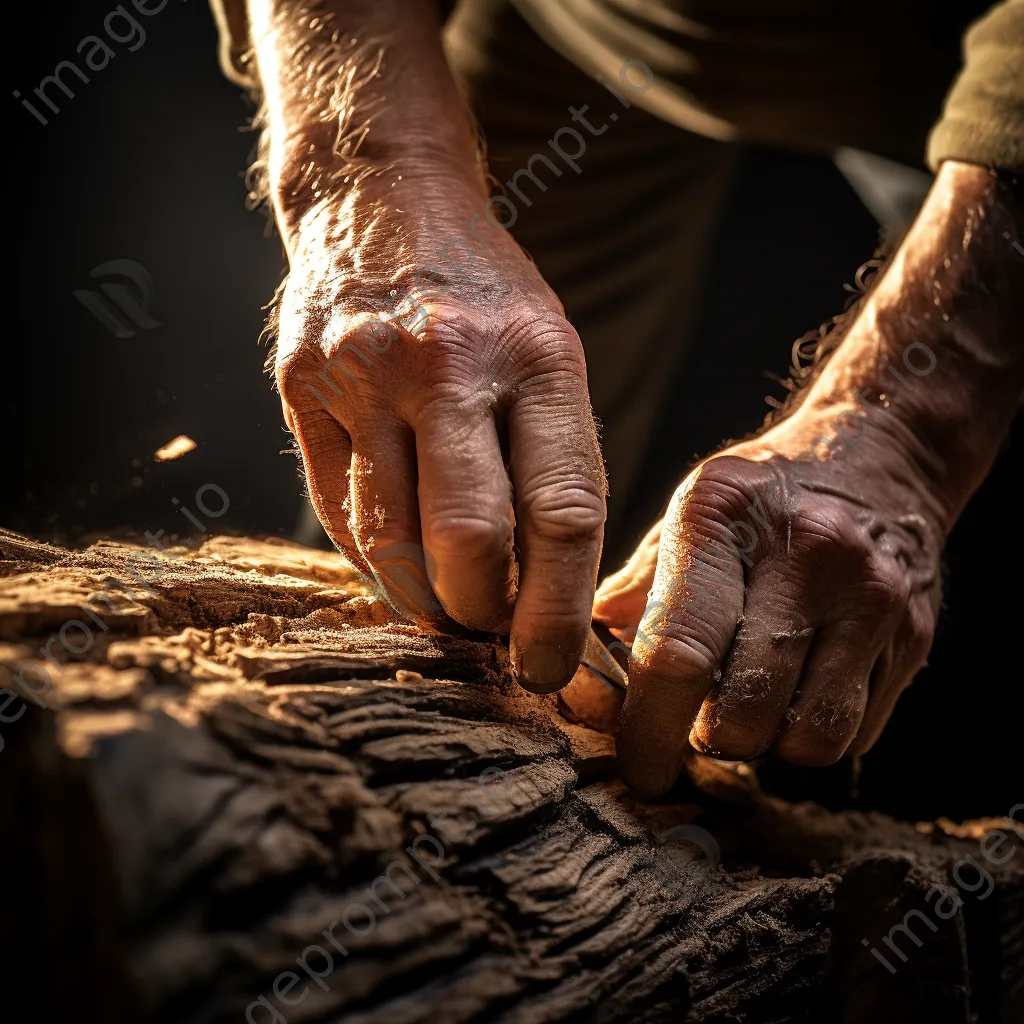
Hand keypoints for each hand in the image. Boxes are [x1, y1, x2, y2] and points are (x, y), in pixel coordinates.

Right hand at [276, 177, 605, 691]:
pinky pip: (336, 513)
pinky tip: (399, 563)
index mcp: (537, 358)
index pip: (562, 513)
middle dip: (481, 616)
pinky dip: (374, 560)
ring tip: (446, 608)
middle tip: (490, 636)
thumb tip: (546, 596)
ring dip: (422, 601)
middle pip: (468, 539)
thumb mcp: (551, 358)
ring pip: (390, 541)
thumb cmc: (486, 300)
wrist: (385, 202)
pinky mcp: (300, 387)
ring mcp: (363, 373)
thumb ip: (554, 469)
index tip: (550, 663)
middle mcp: (447, 365)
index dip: (557, 609)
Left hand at [596, 160, 1022, 797]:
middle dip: (709, 742)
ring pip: (811, 736)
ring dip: (770, 744)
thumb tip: (583, 667)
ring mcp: (871, 594)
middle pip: (745, 712)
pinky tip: (799, 694)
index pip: (679, 651)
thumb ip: (639, 589)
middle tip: (697, 725)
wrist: (882, 451)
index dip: (650, 728)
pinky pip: (859, 729)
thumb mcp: (691, 513)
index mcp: (723, 518)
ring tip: (752, 708)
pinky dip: (816, 732)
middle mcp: (806, 554)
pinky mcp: (915, 631)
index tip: (636, 768)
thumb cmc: (763, 494)